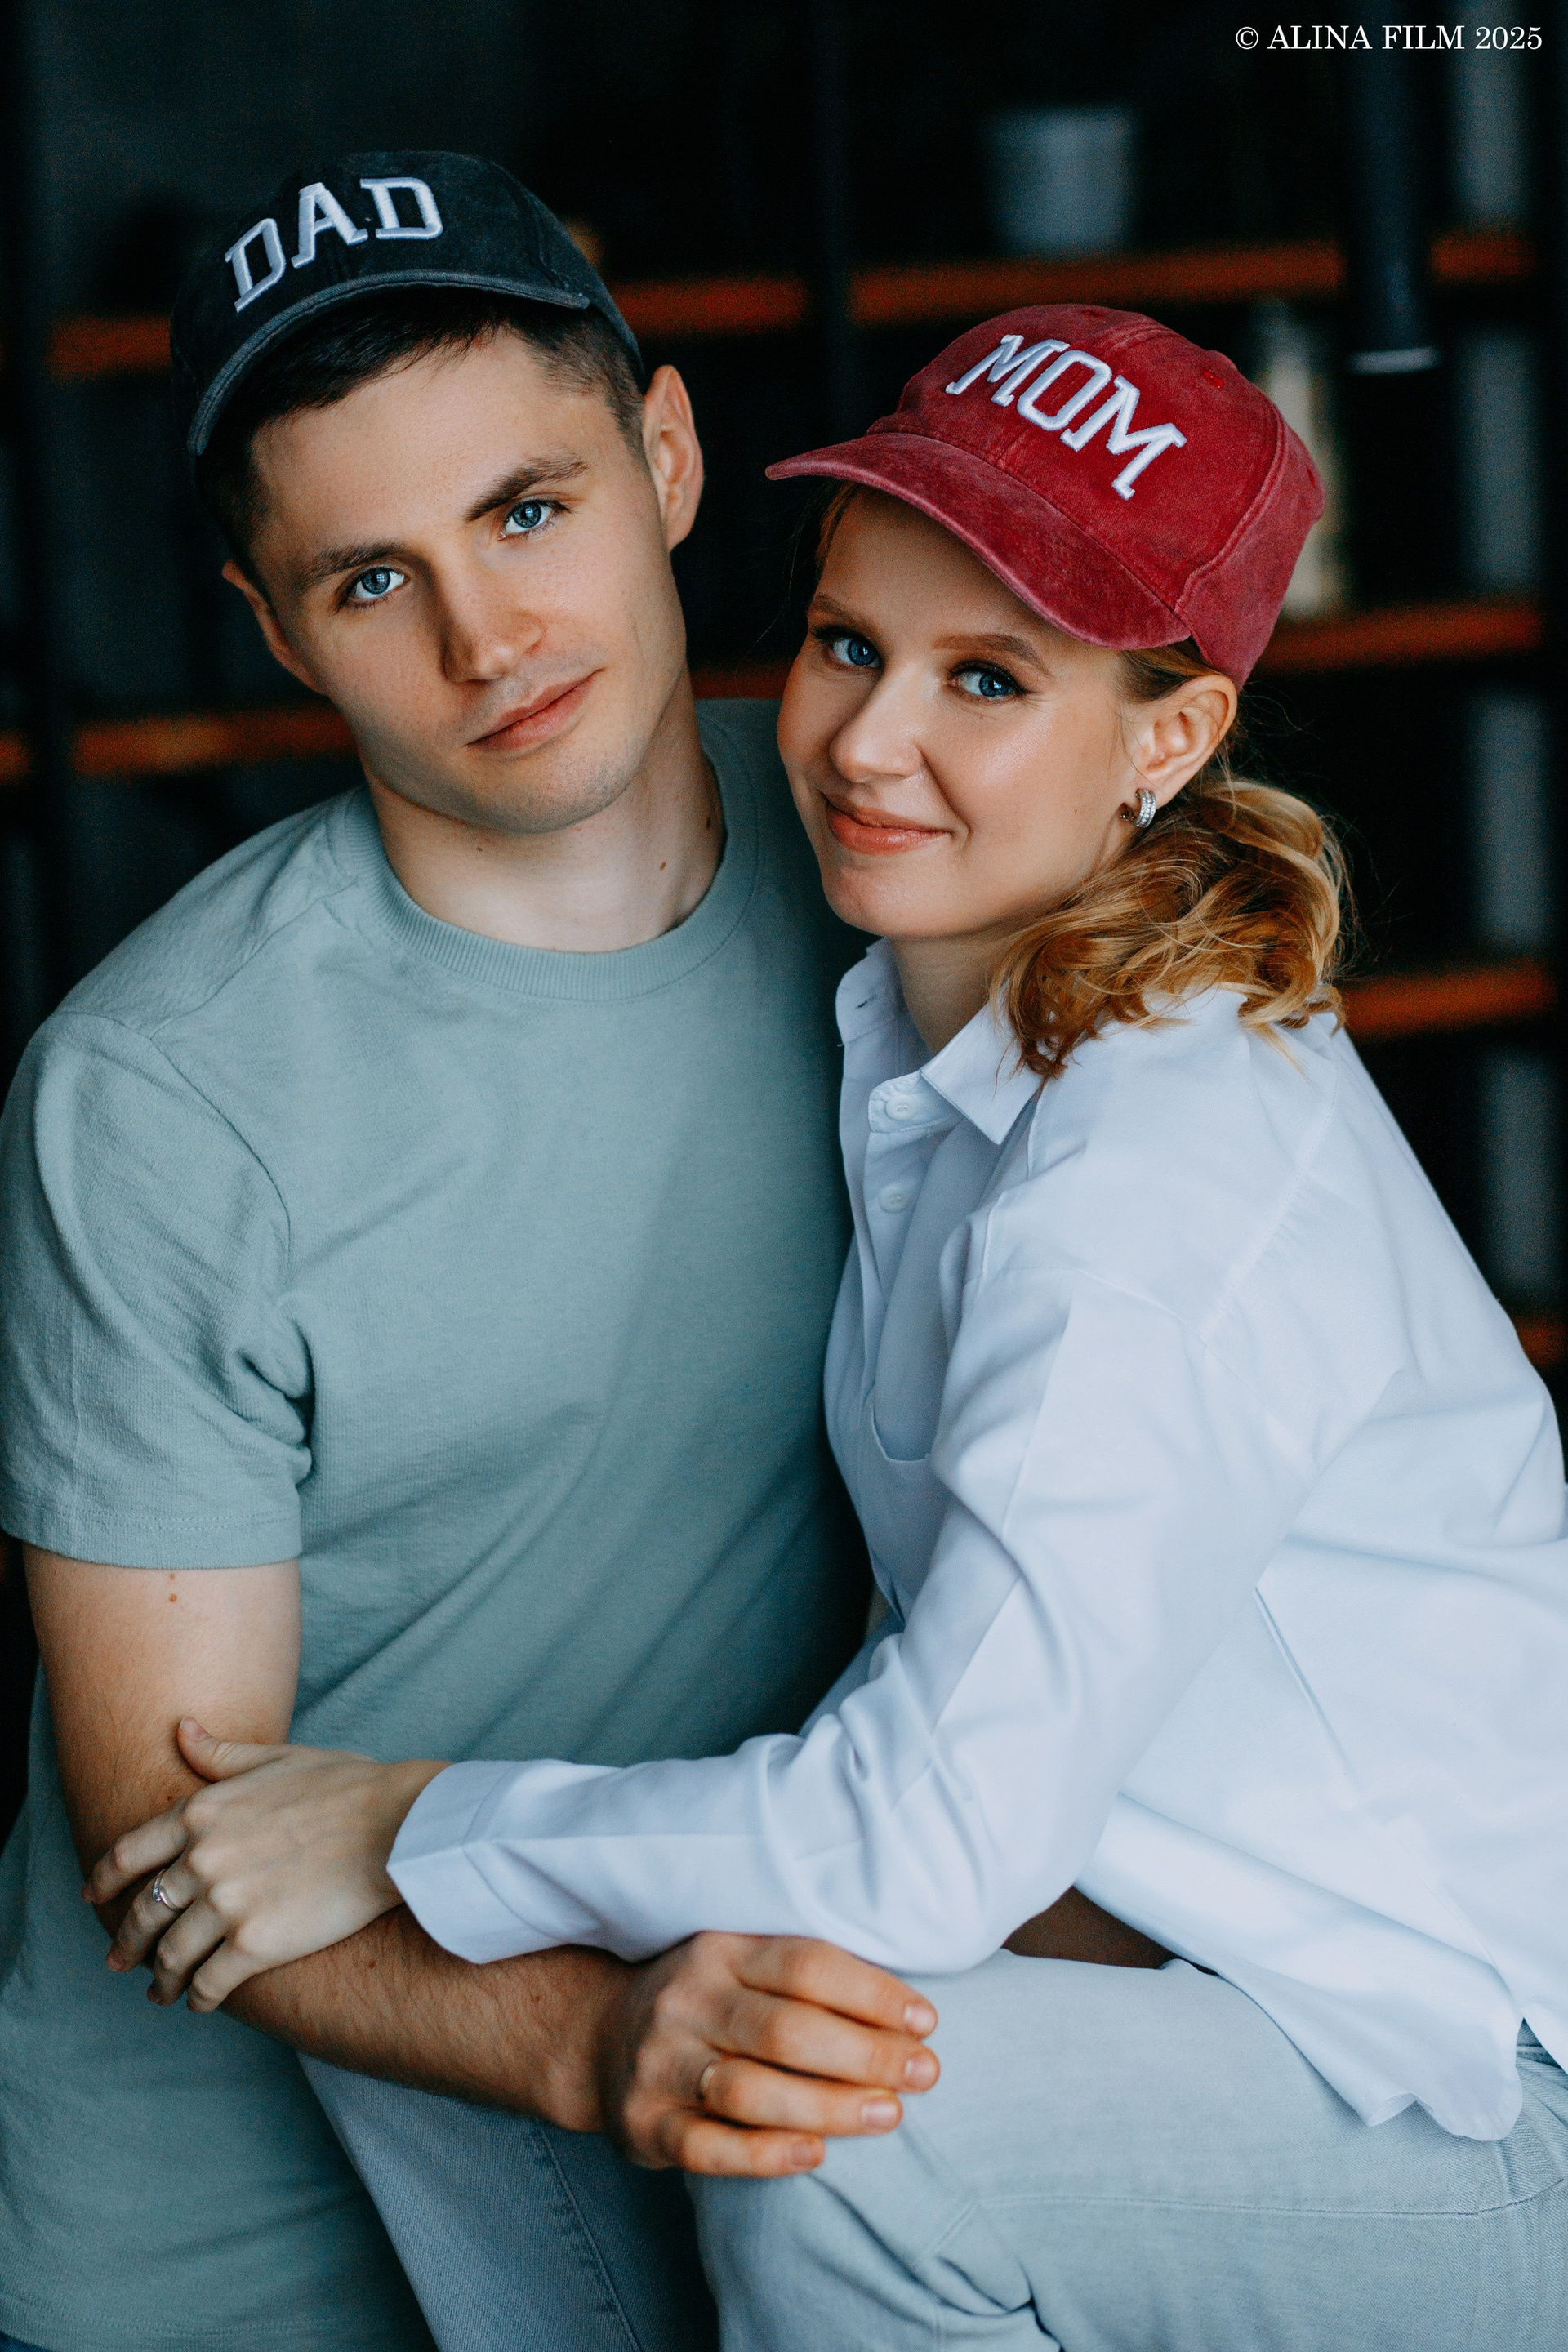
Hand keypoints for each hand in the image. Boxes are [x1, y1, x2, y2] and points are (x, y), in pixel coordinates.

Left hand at [84, 1718, 445, 2012]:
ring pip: (171, 1954)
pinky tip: (200, 2001)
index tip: (93, 1898)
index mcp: (201, 1811)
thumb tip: (181, 1729)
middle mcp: (201, 1859)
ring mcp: (226, 1904)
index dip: (103, 1880)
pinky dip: (198, 1996)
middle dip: (126, 1942)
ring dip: (160, 1979)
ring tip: (161, 1992)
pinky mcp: (255, 1945)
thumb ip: (220, 1754)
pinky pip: (209, 1982)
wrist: (396, 1826)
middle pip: (143, 1911)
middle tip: (119, 1961)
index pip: (128, 1853)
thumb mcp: (277, 1757)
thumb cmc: (346, 1785)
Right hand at [576, 1930, 939, 2176]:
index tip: (926, 2021)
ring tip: (888, 2115)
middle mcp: (688, 2000)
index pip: (807, 1964)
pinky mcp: (644, 2123)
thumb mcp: (741, 1968)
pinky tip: (816, 2155)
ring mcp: (660, 2063)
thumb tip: (912, 2016)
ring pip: (751, 2088)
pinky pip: (708, 2146)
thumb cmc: (705, 2006)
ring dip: (828, 2105)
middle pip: (786, 2028)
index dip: (872, 1992)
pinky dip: (766, 2153)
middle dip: (866, 2053)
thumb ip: (807, 1981)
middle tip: (924, 2073)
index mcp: (721, 1951)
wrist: (596, 2038)